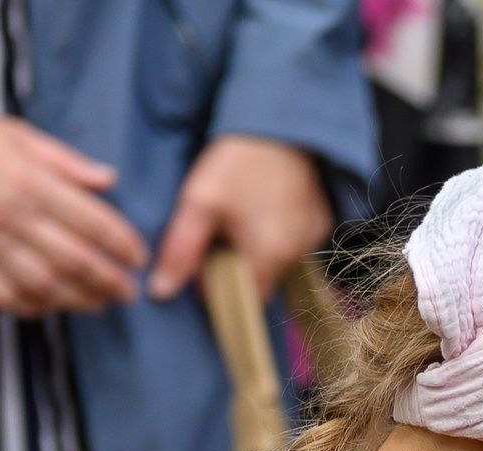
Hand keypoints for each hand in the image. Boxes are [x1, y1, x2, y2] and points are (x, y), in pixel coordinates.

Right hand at [0, 107, 147, 315]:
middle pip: (75, 261)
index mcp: (30, 180)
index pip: (93, 221)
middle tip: (128, 293)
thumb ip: (65, 161)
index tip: (137, 258)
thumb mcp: (17, 134)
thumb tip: (108, 180)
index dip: (122, 244)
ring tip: (98, 304)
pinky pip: (4, 298)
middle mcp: (11, 216)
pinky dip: (34, 307)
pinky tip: (51, 307)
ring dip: (78, 301)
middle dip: (109, 282)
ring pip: (44, 286)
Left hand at [150, 134, 333, 299]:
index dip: (214, 281)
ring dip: (255, 249)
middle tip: (220, 227)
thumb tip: (160, 292)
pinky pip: (293, 243)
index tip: (203, 250)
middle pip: (257, 282)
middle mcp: (297, 256)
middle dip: (235, 264)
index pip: (237, 299)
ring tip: (243, 212)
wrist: (282, 120)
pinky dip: (277, 234)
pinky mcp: (321, 222)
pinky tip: (266, 206)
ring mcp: (313, 239)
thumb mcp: (200, 201)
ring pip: (274, 263)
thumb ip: (181, 250)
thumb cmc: (239, 161)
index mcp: (268, 258)